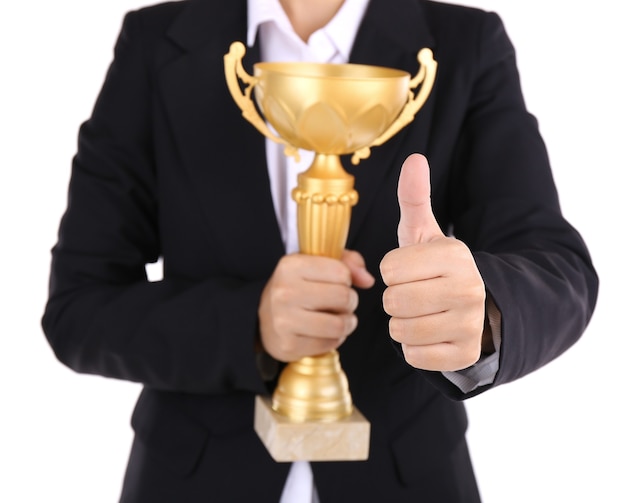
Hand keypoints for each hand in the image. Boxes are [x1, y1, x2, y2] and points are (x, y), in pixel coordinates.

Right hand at [259, 250, 374, 361]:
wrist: (264, 320)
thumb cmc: (297, 288)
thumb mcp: (316, 265)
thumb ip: (347, 262)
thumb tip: (368, 280)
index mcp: (291, 266)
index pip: (341, 272)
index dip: (346, 279)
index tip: (335, 283)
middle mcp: (284, 291)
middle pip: (343, 297)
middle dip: (349, 302)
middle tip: (340, 303)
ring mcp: (284, 320)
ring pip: (339, 324)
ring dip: (346, 322)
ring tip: (338, 318)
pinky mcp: (289, 344)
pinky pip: (331, 343)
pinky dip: (334, 339)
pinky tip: (324, 333)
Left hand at [380, 154, 485, 371]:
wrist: (479, 307)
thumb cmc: (438, 268)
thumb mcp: (426, 233)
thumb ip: (415, 198)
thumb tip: (414, 158)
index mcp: (454, 256)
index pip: (388, 268)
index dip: (392, 271)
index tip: (411, 270)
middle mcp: (468, 289)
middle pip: (392, 301)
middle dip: (395, 299)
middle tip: (416, 294)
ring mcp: (469, 325)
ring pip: (400, 331)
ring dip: (403, 324)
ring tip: (423, 313)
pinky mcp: (464, 355)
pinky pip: (413, 355)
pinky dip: (414, 347)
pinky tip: (431, 334)